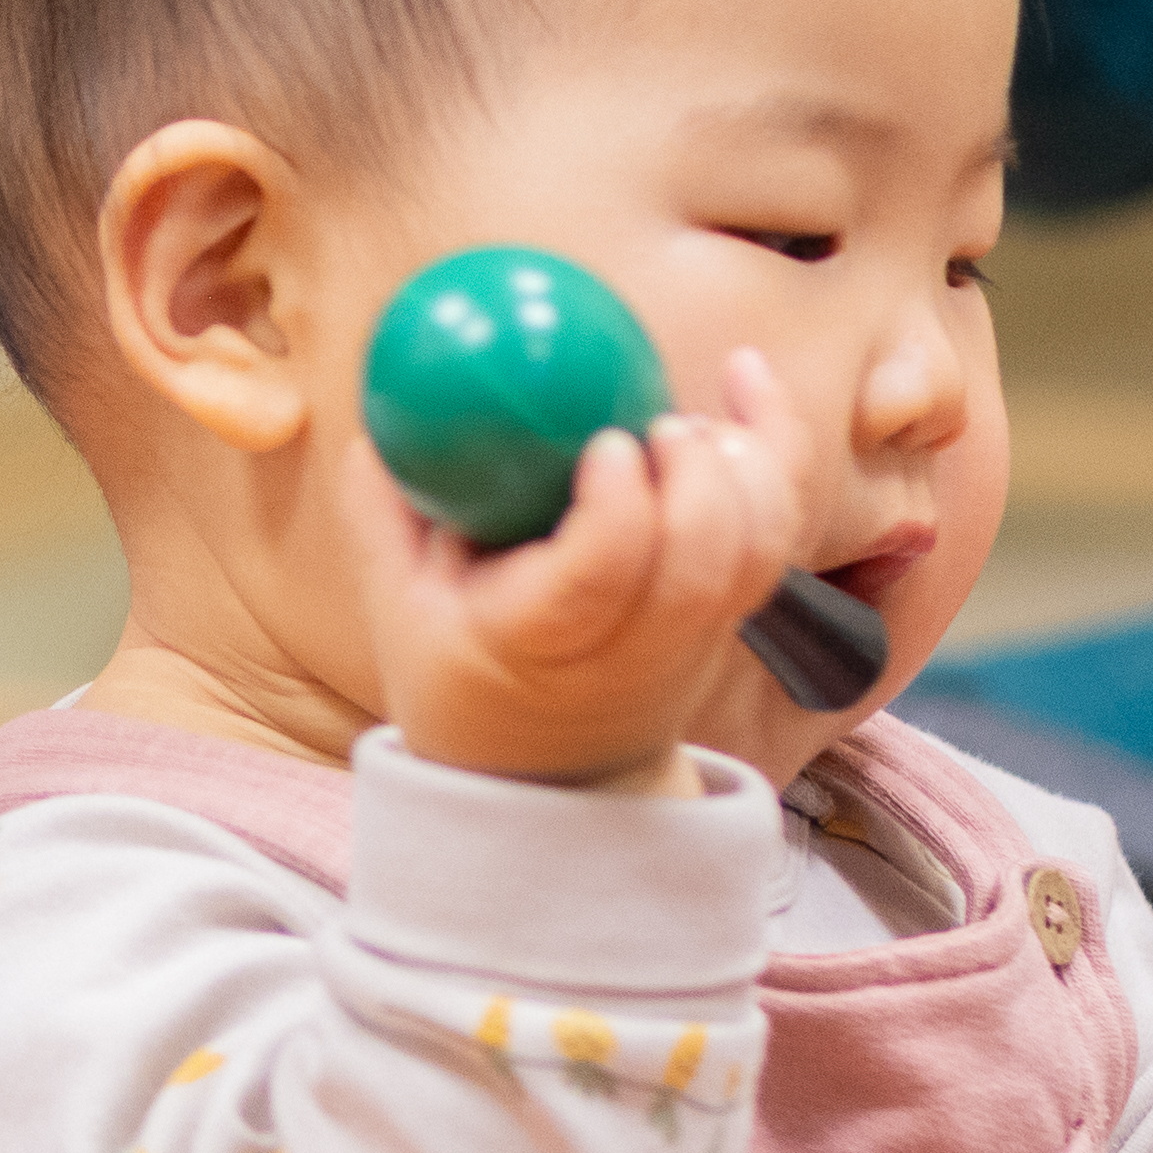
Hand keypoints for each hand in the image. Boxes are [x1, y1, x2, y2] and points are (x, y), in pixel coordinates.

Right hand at [348, 357, 831, 791]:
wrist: (552, 776)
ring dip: (749, 463)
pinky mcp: (732, 608)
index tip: (608, 444)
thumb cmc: (465, 678)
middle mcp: (635, 644)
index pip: (604, 580)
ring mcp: (695, 633)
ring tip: (699, 409)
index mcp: (543, 641)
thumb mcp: (400, 611)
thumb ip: (385, 514)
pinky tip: (745, 377)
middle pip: (705, 565)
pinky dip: (777, 449)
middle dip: (700, 476)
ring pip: (757, 550)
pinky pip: (777, 531)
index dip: (623, 508)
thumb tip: (375, 421)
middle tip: (660, 422)